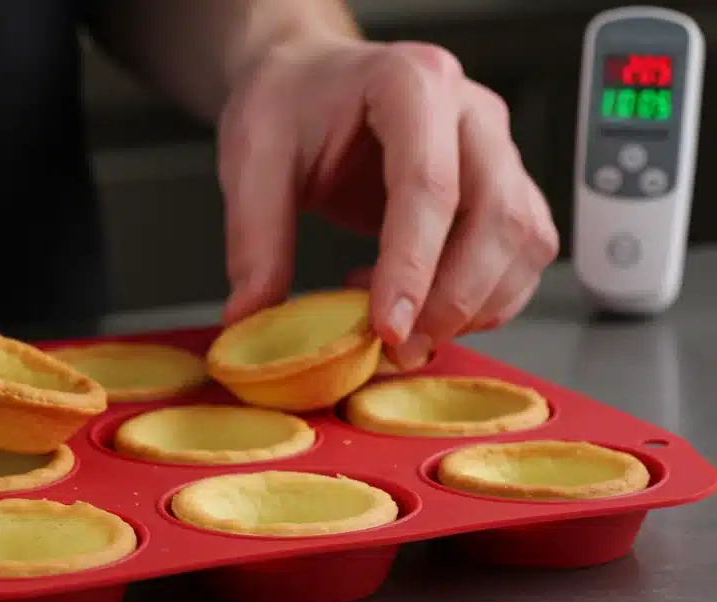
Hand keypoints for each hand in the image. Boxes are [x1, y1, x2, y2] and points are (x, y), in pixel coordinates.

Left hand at [217, 40, 558, 367]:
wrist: (311, 81)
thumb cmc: (289, 105)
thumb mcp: (251, 156)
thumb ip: (254, 235)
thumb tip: (250, 315)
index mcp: (412, 83)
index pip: (429, 184)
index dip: (413, 266)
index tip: (385, 328)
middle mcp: (472, 112)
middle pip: (498, 216)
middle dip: (452, 299)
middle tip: (396, 347)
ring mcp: (498, 149)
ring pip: (524, 241)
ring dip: (475, 306)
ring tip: (398, 326)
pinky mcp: (505, 187)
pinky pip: (522, 255)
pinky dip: (482, 299)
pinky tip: (417, 304)